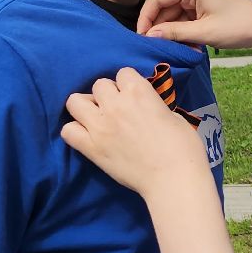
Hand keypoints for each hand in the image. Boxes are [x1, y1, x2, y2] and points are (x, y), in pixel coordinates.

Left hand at [62, 68, 211, 200]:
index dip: (129, 85)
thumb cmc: (183, 148)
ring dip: (86, 107)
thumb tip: (146, 109)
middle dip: (108, 95)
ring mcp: (100, 126)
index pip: (123, 73)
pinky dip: (75, 131)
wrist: (173, 179)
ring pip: (75, 101)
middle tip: (117, 110)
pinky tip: (87, 136)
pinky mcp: (91, 148)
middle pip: (99, 85)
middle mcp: (115, 104)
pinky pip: (68, 131)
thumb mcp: (174, 116)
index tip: (134, 98)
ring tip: (97, 119)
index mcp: (139, 92)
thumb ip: (153, 106)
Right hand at [139, 0, 251, 54]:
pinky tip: (189, 45)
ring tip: (179, 48)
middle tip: (157, 48)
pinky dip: (183, 33)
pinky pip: (184, 20)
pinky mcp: (203, 8)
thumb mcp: (205, 32)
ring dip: (172, 33)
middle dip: (159, 28)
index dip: (145, 18)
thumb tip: (149, 35)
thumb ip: (175, 33)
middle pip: (163, 7)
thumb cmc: (240, 25)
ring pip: (173, 16)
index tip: (141, 37)